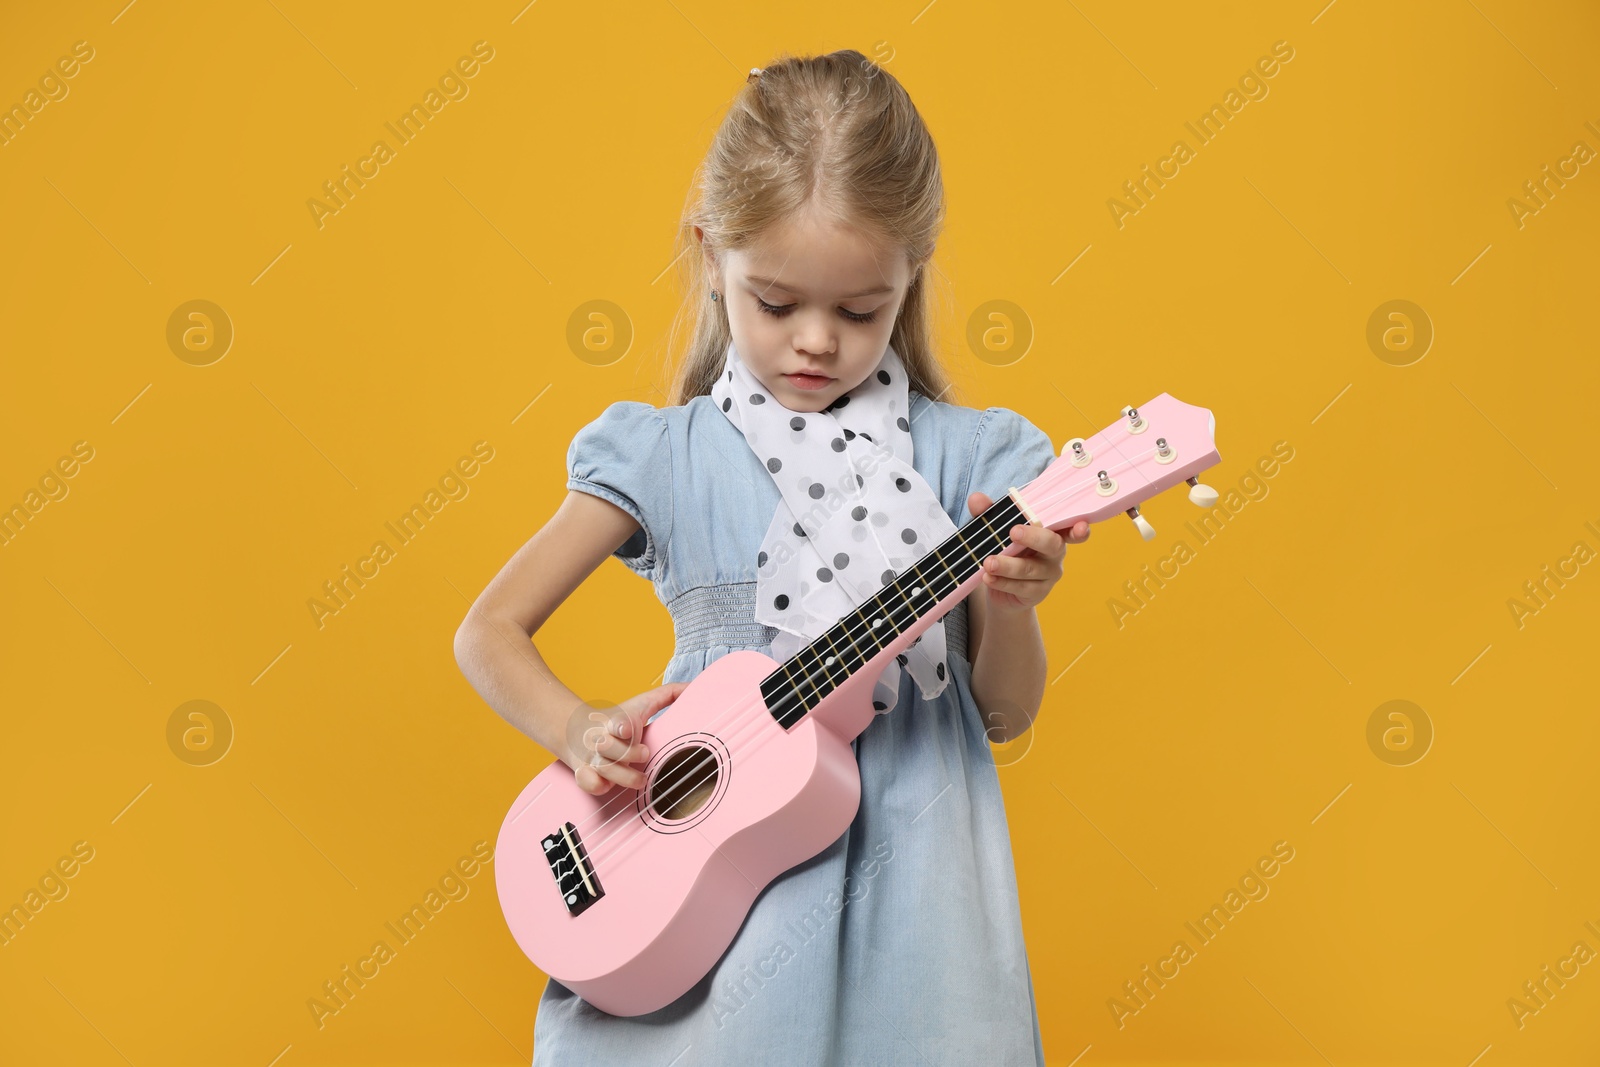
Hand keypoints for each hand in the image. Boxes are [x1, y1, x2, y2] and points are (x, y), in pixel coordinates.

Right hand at [566, 681, 688, 795]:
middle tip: (645, 753)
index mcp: (617, 721)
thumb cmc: (619, 720)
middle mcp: (602, 739)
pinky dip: (598, 786)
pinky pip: (588, 783)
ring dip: (622, 775)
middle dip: (627, 753)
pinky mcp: (585, 773)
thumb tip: (693, 686)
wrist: (578, 730)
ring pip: (602, 768)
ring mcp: (592, 757)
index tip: (627, 729)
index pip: (617, 722)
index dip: (621, 725)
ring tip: (641, 779)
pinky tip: (610, 784)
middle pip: (608, 746)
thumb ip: (667, 695)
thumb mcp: (641, 704)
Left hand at [965, 492, 1088, 609]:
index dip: (1079, 528)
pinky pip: (1020, 587)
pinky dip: (1002, 582)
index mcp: (1050, 531)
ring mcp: (1048, 574)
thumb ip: (989, 513)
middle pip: (1052, 544)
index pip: (1070, 527)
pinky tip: (988, 578)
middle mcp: (1054, 552)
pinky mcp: (1037, 592)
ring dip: (1008, 565)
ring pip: (1031, 569)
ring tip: (988, 562)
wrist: (1000, 586)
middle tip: (1014, 532)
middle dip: (1034, 537)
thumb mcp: (996, 530)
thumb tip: (976, 499)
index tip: (1080, 526)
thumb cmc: (1007, 549)